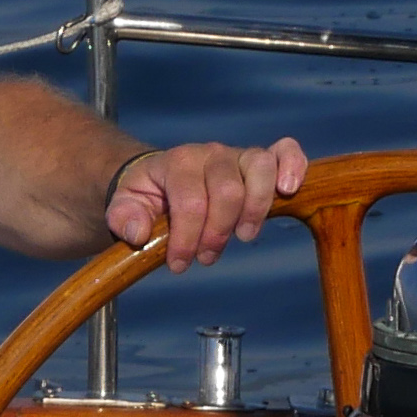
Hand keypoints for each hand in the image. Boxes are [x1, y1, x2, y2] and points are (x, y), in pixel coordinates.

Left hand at [106, 138, 307, 269]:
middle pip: (228, 191)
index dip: (188, 237)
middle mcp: (211, 154)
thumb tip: (138, 233)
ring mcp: (238, 155)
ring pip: (259, 169)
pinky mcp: (260, 163)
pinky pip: (285, 152)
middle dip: (218, 232)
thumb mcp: (124, 207)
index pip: (190, 200)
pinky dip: (293, 166)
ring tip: (243, 236)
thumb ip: (123, 218)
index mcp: (177, 162)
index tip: (179, 265)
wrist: (163, 179)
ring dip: (255, 210)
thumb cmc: (148, 197)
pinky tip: (289, 190)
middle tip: (207, 257)